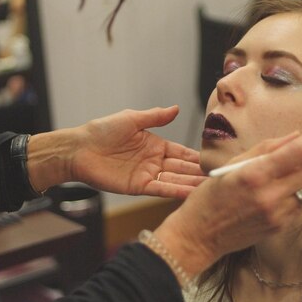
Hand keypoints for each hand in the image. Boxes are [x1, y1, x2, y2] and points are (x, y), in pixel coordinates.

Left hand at [28, 106, 205, 198]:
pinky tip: (191, 193)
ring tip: (212, 188)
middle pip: (182, 168)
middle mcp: (154, 161)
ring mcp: (147, 175)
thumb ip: (155, 117)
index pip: (182, 152)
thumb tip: (177, 108)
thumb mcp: (132, 119)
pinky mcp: (138, 187)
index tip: (215, 161)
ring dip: (192, 184)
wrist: (80, 149)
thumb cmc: (102, 130)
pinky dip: (176, 191)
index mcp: (155, 145)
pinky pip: (161, 189)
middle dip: (200, 173)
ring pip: (175, 180)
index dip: (197, 157)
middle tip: (221, 178)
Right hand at [154, 127, 301, 276]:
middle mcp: (269, 196)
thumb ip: (265, 148)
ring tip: (295, 166)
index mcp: (254, 175)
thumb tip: (295, 136)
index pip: (297, 153)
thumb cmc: (210, 197)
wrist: (200, 236)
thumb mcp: (231, 165)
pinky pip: (300, 203)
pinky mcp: (280, 227)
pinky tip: (283, 186)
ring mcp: (277, 214)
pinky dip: (298, 191)